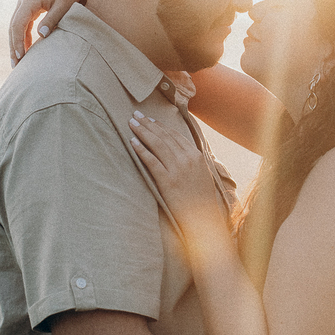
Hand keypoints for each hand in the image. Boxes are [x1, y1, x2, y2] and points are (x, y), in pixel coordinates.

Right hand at [8, 0, 91, 65]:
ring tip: (19, 62)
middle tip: (16, 65)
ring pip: (16, 25)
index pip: (18, 24)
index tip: (20, 57)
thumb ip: (53, 20)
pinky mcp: (30, 5)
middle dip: (13, 46)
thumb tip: (42, 35)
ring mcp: (25, 1)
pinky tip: (26, 50)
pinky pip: (23, 23)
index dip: (17, 42)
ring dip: (16, 43)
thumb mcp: (64, 6)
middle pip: (13, 26)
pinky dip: (23, 36)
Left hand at [129, 112, 224, 234]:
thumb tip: (181, 150)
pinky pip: (152, 161)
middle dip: (148, 124)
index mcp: (196, 156)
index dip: (160, 126)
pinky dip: (141, 150)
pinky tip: (132, 142)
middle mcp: (187, 159)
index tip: (149, 119)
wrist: (203, 218)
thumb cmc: (201, 199)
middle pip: (164, 137)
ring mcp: (177, 169)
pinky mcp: (167, 181)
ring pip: (157, 145)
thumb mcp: (202, 175)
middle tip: (135, 115)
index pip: (175, 135)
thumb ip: (192, 161)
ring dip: (142, 132)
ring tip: (131, 124)